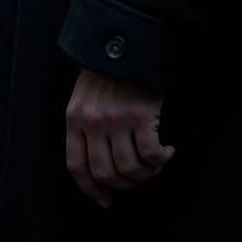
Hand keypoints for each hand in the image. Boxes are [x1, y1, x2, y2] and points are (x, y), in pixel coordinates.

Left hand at [65, 68, 174, 209]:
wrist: (130, 41)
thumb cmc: (108, 70)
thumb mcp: (84, 96)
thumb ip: (85, 125)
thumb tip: (98, 165)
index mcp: (75, 118)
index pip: (77, 166)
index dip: (91, 189)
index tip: (106, 200)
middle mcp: (93, 122)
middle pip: (106, 173)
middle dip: (125, 184)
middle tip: (138, 177)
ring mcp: (117, 120)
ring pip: (130, 169)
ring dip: (146, 174)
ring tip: (155, 163)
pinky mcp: (141, 115)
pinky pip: (151, 155)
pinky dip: (161, 160)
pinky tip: (167, 151)